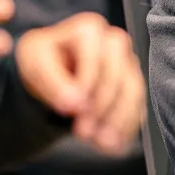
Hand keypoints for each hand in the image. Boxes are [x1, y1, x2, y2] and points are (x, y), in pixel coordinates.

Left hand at [16, 13, 144, 154]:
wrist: (49, 73)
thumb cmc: (42, 60)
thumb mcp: (36, 64)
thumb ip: (53, 81)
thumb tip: (74, 104)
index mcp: (88, 29)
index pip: (97, 55)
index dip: (88, 82)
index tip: (74, 108)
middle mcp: (113, 42)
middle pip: (119, 73)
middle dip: (103, 105)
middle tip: (84, 132)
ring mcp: (126, 64)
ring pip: (133, 91)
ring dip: (118, 120)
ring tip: (101, 143)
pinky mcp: (132, 86)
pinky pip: (138, 106)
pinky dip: (127, 128)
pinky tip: (114, 145)